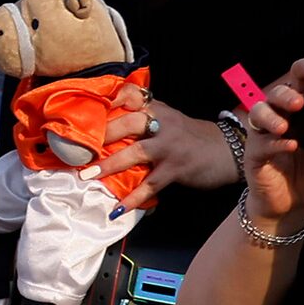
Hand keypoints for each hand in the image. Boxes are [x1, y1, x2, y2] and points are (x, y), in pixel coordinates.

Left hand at [94, 90, 237, 209]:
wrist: (229, 149)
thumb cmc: (190, 137)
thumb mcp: (168, 120)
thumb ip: (142, 120)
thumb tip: (101, 129)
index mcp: (158, 110)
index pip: (131, 96)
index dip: (108, 99)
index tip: (85, 108)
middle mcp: (163, 124)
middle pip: (129, 123)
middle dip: (100, 135)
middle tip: (73, 148)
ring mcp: (170, 146)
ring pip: (136, 152)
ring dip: (109, 165)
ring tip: (87, 175)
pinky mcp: (177, 168)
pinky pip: (151, 184)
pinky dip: (133, 197)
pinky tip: (117, 209)